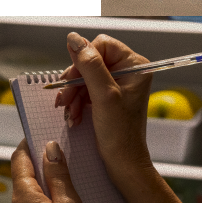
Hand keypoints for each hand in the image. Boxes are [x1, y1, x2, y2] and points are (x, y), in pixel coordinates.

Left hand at [5, 140, 95, 202]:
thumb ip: (58, 175)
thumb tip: (49, 148)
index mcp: (24, 197)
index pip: (19, 160)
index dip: (29, 145)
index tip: (40, 136)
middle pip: (24, 177)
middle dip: (40, 168)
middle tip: (63, 163)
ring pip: (28, 195)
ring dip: (43, 189)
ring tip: (67, 192)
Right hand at [54, 32, 153, 179]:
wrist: (123, 163)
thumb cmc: (121, 134)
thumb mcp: (103, 95)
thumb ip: (89, 64)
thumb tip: (74, 39)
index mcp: (135, 66)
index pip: (102, 45)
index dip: (84, 60)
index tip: (73, 79)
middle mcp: (129, 72)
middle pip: (90, 61)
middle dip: (75, 81)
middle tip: (66, 99)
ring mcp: (118, 85)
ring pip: (84, 76)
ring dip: (73, 94)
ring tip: (70, 112)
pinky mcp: (108, 97)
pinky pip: (85, 90)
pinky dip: (76, 102)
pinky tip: (73, 116)